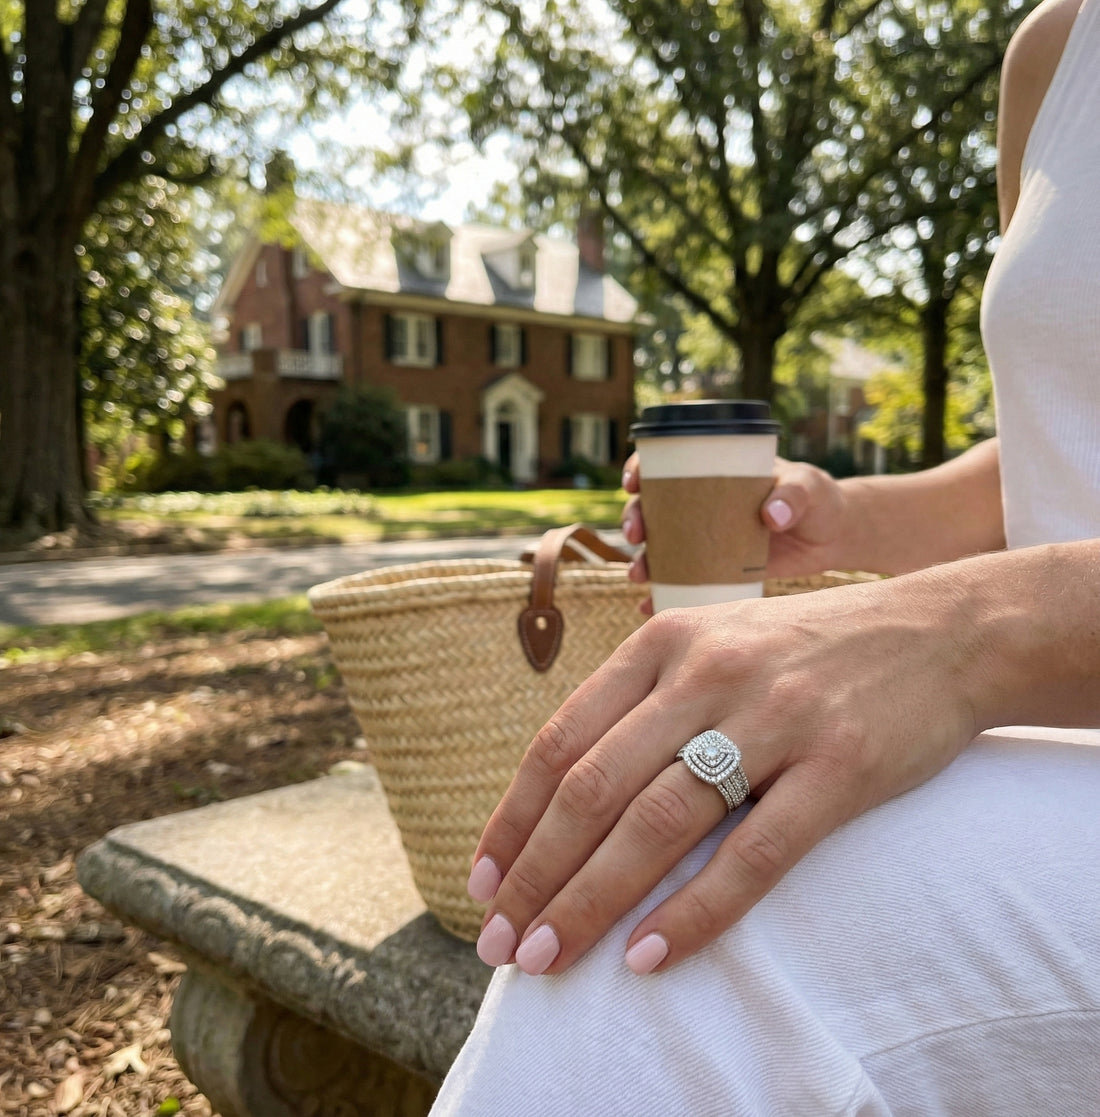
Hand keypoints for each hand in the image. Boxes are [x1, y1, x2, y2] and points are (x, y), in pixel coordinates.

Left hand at [466, 568, 984, 975]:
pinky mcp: (840, 768)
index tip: (483, 883)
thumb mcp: (709, 644)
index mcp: (663, 644)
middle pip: (595, 789)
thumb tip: (562, 797)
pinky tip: (648, 957)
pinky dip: (694, 912)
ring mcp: (775, 718)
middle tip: (501, 944)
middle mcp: (708, 674)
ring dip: (591, 901)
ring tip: (550, 958)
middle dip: (537, 876)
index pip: (560, 740)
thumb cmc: (803, 651)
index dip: (513, 819)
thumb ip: (640, 703)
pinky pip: (753, 854)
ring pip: (658, 822)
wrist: (936, 633)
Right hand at [620, 453, 849, 604]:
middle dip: (634, 520)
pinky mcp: (716, 570)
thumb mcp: (809, 488)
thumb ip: (793, 495)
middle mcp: (700, 505)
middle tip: (636, 535)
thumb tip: (770, 515)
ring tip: (639, 576)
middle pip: (653, 508)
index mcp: (714, 474)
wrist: (833, 538)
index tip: (633, 482)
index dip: (640, 469)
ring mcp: (705, 539)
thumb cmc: (820, 499)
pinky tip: (650, 606)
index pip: (667, 464)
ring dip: (642, 560)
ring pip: (660, 547)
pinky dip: (663, 594)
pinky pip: (682, 582)